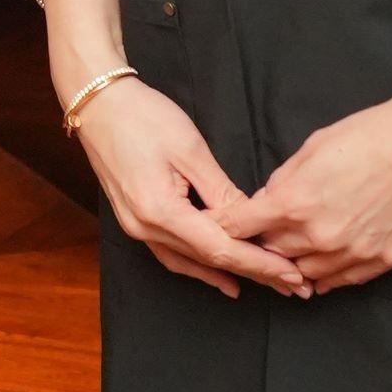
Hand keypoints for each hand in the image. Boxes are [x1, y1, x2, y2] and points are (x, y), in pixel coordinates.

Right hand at [74, 81, 314, 299]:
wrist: (97, 105)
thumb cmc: (142, 116)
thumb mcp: (190, 149)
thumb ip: (221, 191)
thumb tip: (250, 220)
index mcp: (160, 210)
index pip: (220, 248)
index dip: (259, 263)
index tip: (291, 274)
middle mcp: (145, 228)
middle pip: (208, 261)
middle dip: (253, 273)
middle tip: (293, 287)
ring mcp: (137, 227)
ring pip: (190, 263)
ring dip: (230, 274)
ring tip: (267, 284)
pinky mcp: (136, 220)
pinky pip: (172, 254)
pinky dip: (200, 266)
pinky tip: (222, 275)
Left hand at [220, 87, 391, 292]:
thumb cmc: (372, 135)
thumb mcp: (314, 147)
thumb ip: (284, 180)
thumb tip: (266, 201)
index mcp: (295, 203)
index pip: (241, 227)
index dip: (226, 227)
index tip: (216, 229)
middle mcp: (319, 235)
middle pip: (271, 253)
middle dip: (262, 243)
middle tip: (263, 236)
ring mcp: (352, 252)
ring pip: (304, 274)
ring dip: (294, 263)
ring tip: (293, 252)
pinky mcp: (383, 261)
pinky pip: (341, 281)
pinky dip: (326, 275)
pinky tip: (321, 266)